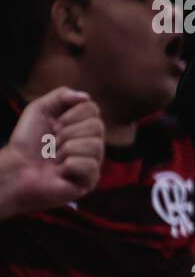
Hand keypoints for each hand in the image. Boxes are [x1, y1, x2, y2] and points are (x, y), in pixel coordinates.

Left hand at [0, 88, 103, 216]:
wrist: (15, 169)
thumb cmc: (27, 142)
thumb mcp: (39, 110)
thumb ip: (61, 95)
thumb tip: (86, 96)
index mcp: (83, 126)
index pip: (93, 109)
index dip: (71, 115)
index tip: (54, 125)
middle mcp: (92, 142)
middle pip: (97, 126)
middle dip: (68, 133)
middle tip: (53, 143)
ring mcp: (93, 162)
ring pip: (95, 145)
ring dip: (67, 150)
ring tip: (55, 158)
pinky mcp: (90, 181)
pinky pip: (90, 165)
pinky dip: (69, 166)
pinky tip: (60, 171)